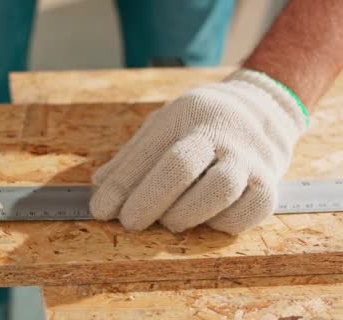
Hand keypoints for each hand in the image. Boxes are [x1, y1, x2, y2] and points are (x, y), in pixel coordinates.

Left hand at [90, 69, 306, 233]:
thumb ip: (133, 155)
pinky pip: (248, 212)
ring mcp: (249, 158)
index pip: (147, 152)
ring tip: (169, 221)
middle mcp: (219, 133)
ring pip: (218, 190)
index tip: (100, 210)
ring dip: (185, 214)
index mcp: (186, 115)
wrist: (264, 108)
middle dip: (147, 200)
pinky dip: (221, 223)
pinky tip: (206, 220)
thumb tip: (99, 184)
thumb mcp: (164, 124)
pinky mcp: (270, 184)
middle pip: (180, 167)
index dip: (121, 186)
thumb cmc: (200, 123)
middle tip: (130, 222)